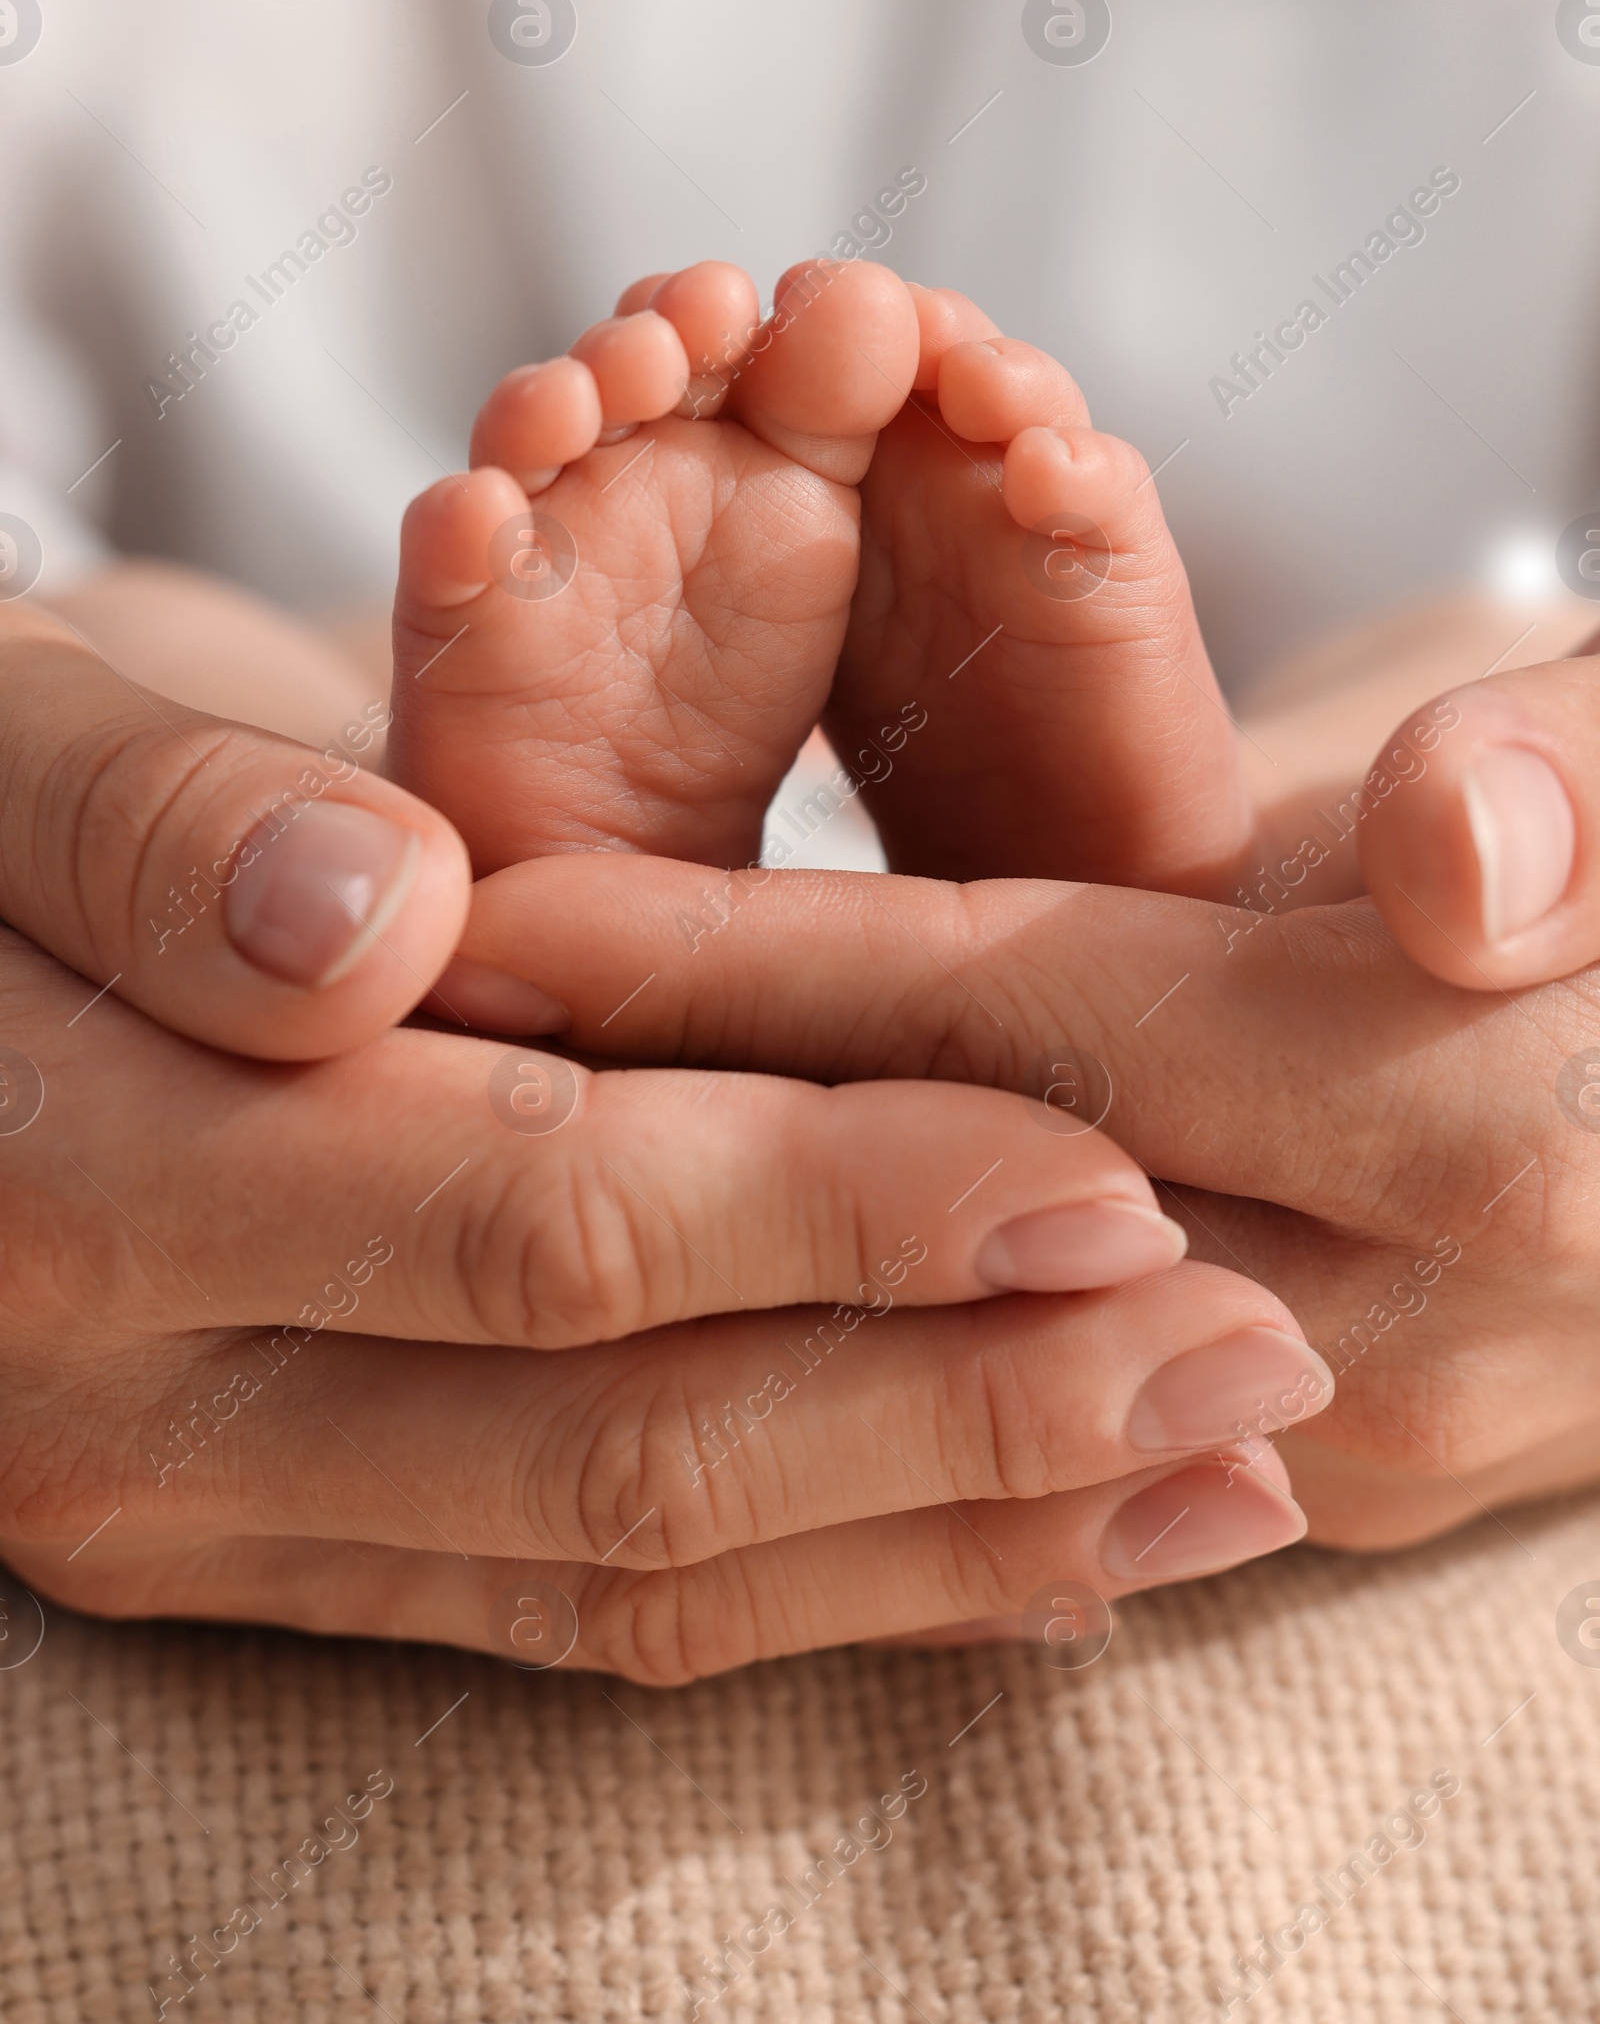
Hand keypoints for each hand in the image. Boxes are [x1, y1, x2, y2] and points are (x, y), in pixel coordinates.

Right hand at [0, 610, 1318, 1677]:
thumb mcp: (2, 748)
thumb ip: (155, 826)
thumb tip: (376, 921)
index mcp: (75, 1184)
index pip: (529, 1216)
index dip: (832, 1206)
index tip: (1107, 1177)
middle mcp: (140, 1412)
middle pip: (617, 1439)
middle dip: (958, 1407)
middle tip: (1254, 1355)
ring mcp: (207, 1516)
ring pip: (622, 1569)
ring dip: (941, 1533)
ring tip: (1214, 1479)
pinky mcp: (279, 1551)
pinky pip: (574, 1608)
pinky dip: (824, 1582)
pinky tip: (1025, 1557)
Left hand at [447, 826, 1599, 1549]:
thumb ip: (1568, 792)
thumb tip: (1448, 860)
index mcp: (1464, 1128)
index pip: (1014, 1023)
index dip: (740, 963)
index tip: (497, 913)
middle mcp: (1377, 1325)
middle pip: (921, 1203)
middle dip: (652, 1119)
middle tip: (396, 1051)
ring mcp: (1326, 1434)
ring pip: (934, 1325)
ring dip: (700, 1239)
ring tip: (472, 1149)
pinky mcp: (1287, 1467)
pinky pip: (1007, 1402)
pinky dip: (830, 1320)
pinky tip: (663, 1276)